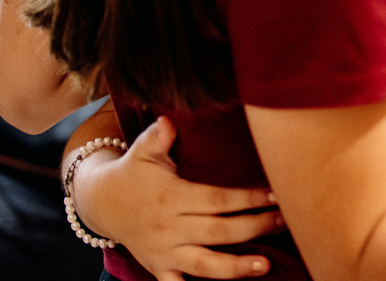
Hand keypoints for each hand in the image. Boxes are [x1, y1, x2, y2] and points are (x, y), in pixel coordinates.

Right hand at [75, 116, 281, 280]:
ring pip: (204, 265)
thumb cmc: (132, 171)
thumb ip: (159, 135)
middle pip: (218, 231)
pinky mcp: (158, 268)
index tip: (276, 195)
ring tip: (265, 265)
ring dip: (236, 267)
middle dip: (254, 227)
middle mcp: (168, 228)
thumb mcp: (143, 149)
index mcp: (171, 197)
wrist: (101, 202)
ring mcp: (163, 252)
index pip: (217, 199)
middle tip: (284, 221)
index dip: (248, 198)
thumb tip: (170, 119)